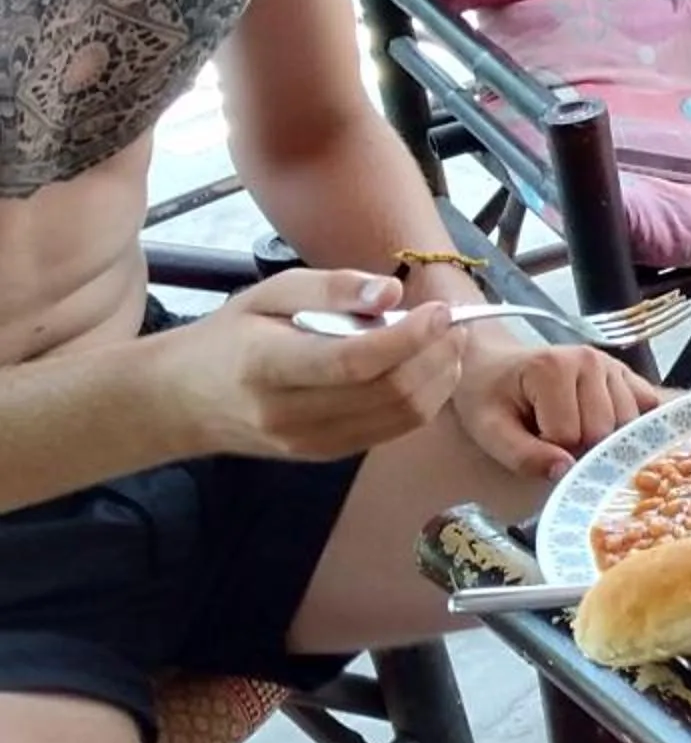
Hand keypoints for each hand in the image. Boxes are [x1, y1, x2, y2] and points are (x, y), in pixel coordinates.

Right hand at [159, 269, 467, 460]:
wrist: (184, 402)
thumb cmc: (230, 337)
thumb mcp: (269, 294)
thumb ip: (332, 287)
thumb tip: (392, 293)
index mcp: (266, 367)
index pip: (352, 362)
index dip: (408, 338)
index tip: (439, 310)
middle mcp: (289, 415)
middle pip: (388, 392)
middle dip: (435, 356)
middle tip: (454, 322)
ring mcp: (310, 443)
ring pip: (400, 417)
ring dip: (440, 379)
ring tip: (449, 342)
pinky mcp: (328, 455)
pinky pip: (392, 430)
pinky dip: (424, 399)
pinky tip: (429, 368)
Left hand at [451, 335, 662, 481]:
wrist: (493, 365)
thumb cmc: (489, 397)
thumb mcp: (489, 430)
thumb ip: (523, 455)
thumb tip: (566, 472)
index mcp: (553, 368)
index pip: (568, 435)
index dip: (548, 450)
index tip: (530, 439)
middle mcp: (590, 360)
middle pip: (602, 431)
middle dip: (578, 446)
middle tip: (551, 437)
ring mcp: (612, 365)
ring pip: (627, 424)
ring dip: (603, 438)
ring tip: (574, 427)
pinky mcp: (627, 373)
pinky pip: (647, 408)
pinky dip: (630, 426)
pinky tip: (606, 428)